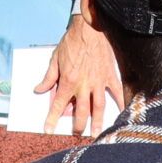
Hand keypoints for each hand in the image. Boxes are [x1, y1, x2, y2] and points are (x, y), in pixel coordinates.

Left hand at [33, 13, 122, 136]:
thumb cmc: (71, 42)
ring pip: (98, 107)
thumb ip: (48, 77)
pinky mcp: (109, 75)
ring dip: (97, 122)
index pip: (58, 105)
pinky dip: (119, 102)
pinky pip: (115, 92)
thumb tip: (39, 89)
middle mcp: (84, 85)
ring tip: (96, 133)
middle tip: (76, 133)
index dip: (52, 119)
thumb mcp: (55, 59)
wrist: (89, 28)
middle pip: (81, 111)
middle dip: (78, 125)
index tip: (48, 130)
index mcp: (68, 81)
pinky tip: (122, 112)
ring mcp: (98, 82)